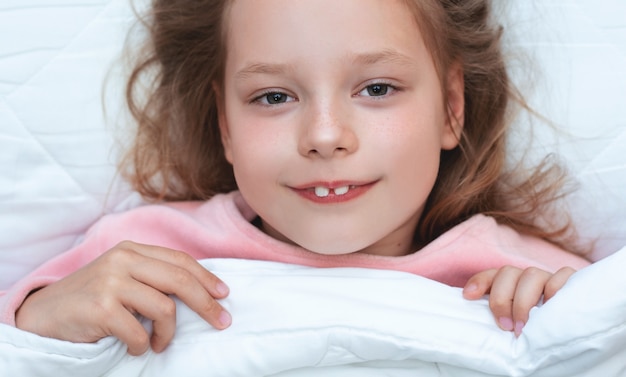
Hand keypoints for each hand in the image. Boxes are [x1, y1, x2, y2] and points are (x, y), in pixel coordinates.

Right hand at [15, 241, 230, 354]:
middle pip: (180, 280)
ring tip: (158, 343)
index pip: (180, 260)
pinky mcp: (101, 307)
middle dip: (207, 304)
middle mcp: (123, 260)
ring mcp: (111, 281)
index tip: (224, 294)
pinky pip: (139, 333)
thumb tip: (199, 291)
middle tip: (222, 322)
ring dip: (167, 333)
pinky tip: (133, 348)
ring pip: (165, 308)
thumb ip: (152, 277)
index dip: (206, 277)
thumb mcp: (122, 278)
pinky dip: (141, 346)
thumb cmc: (90, 299)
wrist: (43, 315)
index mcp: (131, 250)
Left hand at [462, 266, 574, 336]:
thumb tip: (480, 332)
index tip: (468, 296)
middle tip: (505, 326)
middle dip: (502, 299)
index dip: (478, 282)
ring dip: (524, 301)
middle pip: (508, 273)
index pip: (491, 275)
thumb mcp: (516, 324)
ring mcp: (550, 277)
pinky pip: (563, 275)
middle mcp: (529, 277)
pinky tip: (552, 308)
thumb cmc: (540, 328)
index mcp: (512, 284)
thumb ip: (503, 319)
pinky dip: (555, 289)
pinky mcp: (574, 281)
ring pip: (532, 274)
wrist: (580, 327)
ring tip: (525, 327)